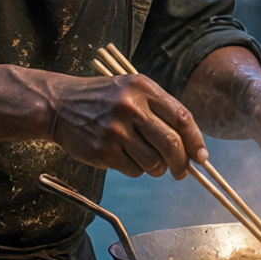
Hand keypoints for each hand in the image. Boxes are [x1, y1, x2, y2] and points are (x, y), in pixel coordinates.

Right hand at [45, 72, 206, 177]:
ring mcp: (115, 130)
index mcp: (143, 88)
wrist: (59, 104)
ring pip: (154, 162)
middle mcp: (130, 107)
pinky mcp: (103, 151)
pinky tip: (126, 158)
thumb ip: (160, 110)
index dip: (196, 141)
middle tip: (182, 171)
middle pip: (171, 144)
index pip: (182, 118)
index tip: (202, 156)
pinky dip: (137, 170)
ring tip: (150, 163)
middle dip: (182, 163)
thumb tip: (191, 144)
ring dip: (158, 169)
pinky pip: (134, 170)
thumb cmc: (103, 99)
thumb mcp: (131, 90)